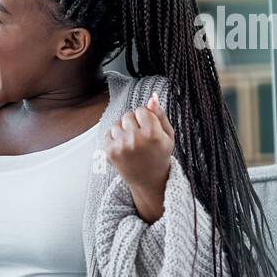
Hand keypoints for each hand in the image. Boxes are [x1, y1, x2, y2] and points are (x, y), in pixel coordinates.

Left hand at [105, 91, 173, 222]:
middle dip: (134, 123)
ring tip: (133, 143)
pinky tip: (124, 148)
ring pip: (117, 124)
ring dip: (124, 130)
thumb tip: (152, 97)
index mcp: (152, 134)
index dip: (146, 118)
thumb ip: (160, 114)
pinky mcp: (109, 152)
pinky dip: (115, 138)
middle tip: (141, 138)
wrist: (148, 179)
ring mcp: (120, 146)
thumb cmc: (160, 154)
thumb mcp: (168, 135)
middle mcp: (135, 140)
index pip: (142, 110)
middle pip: (128, 115)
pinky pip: (108, 133)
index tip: (149, 129)